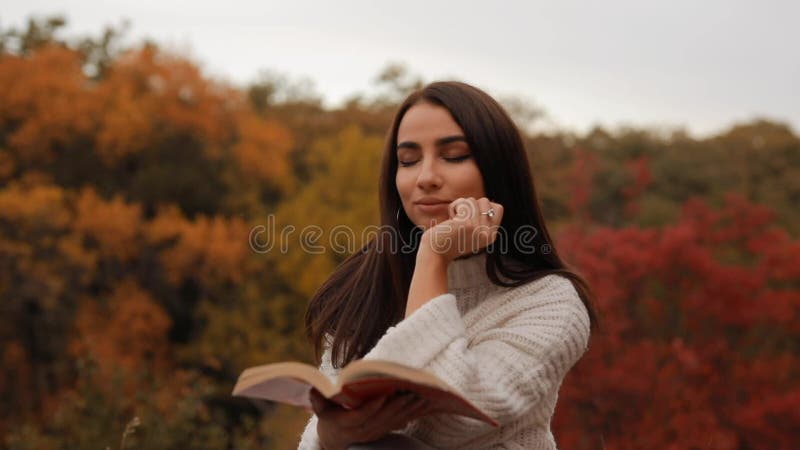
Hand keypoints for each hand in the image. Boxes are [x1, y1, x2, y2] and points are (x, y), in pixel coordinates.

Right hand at [310, 389, 432, 449]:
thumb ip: (318, 401)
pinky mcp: (383, 432)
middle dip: (396, 406)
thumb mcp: (322, 410)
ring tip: (420, 397)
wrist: (336, 441)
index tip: (384, 394)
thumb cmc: (329, 418)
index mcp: (347, 424)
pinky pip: (398, 424)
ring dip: (408, 410)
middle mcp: (362, 431)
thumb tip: (312, 388)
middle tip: (409, 393)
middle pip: (381, 419)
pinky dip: (411, 414)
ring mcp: (374, 433)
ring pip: (393, 422)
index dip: (373, 407)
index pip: (361, 416)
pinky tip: (422, 404)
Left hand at [421, 197, 503, 262]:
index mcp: (491, 236)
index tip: (470, 217)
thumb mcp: (472, 232)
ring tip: (454, 220)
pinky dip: (453, 207)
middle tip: (461, 219)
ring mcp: (479, 229)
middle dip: (470, 205)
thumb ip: (481, 220)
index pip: (498, 208)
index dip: (483, 206)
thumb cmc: (449, 241)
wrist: (435, 254)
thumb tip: (488, 201)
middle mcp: (488, 233)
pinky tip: (450, 220)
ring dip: (460, 206)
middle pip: (485, 201)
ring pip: (472, 200)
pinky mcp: (468, 225)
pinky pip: (463, 203)